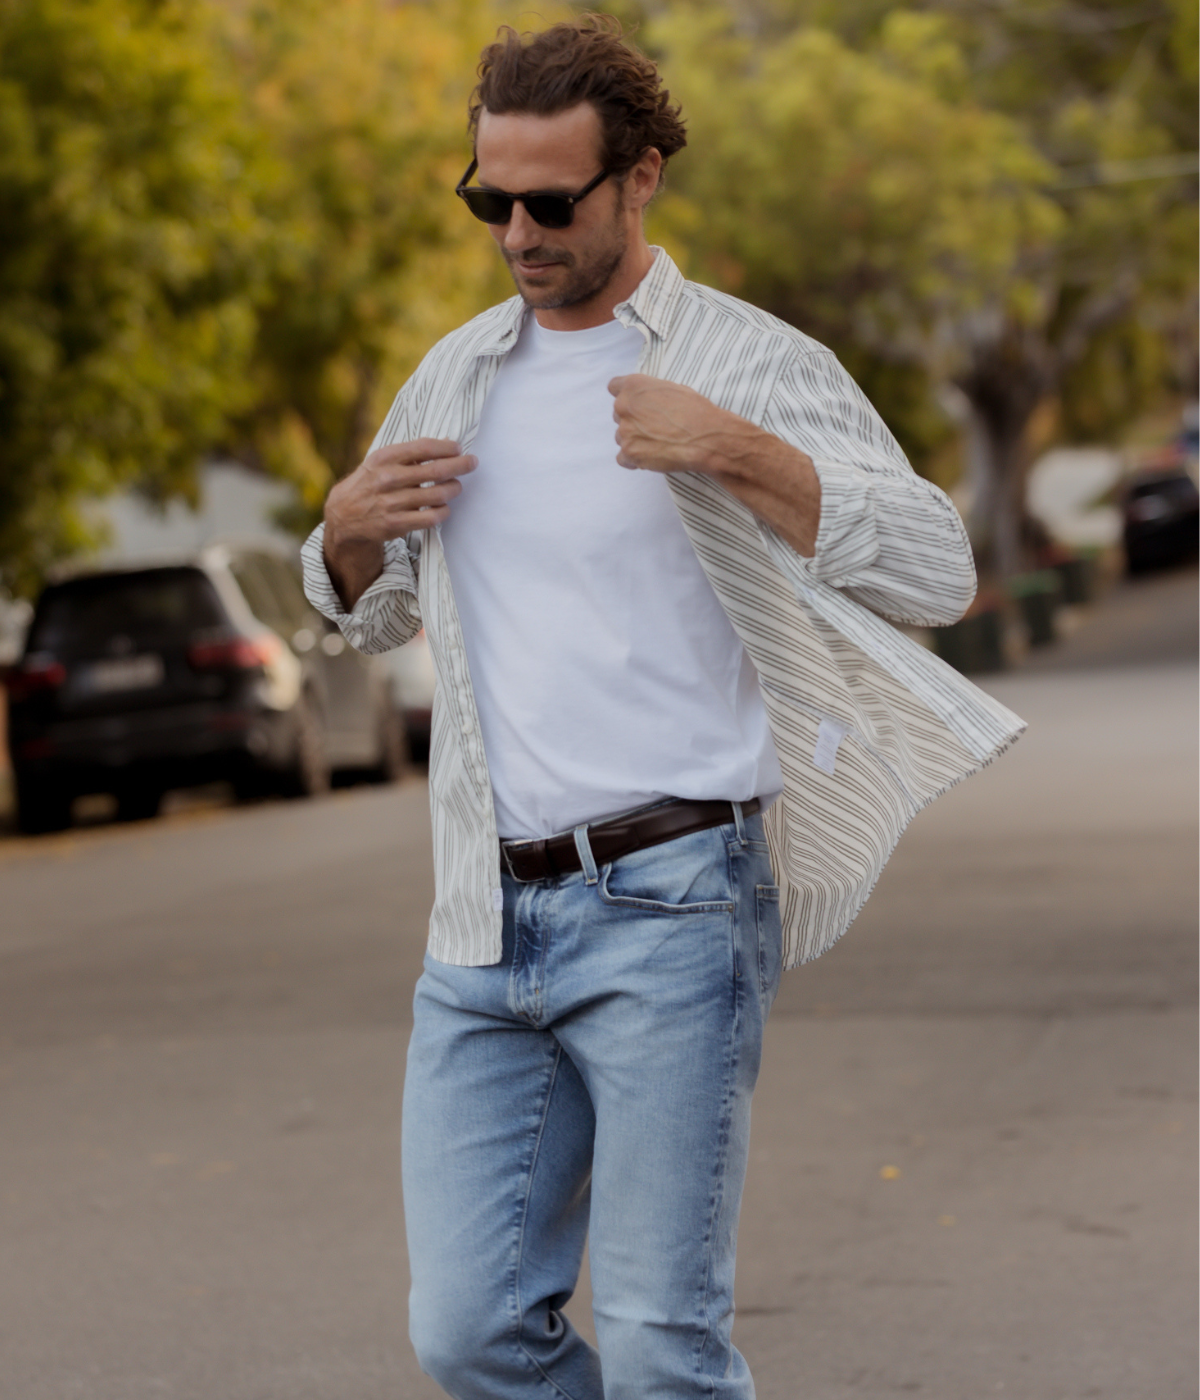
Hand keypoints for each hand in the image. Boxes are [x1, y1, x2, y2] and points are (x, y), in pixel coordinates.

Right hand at [323, 439, 474, 608]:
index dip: (446, 447)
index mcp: (383, 458)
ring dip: (453, 489)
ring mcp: (391, 503)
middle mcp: (387, 479)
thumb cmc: (369, 484)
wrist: (343, 516)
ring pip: (437, 495)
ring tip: (456, 486)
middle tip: (472, 463)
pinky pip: (431, 517)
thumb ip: (408, 455)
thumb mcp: (380, 463)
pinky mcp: (396, 524)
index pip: (423, 448)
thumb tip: (444, 444)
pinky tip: (444, 507)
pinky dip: (443, 511)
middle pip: (435, 470)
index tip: (458, 448)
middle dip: (459, 465)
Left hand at [608, 374, 736, 474]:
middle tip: (653, 427)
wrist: (706, 437)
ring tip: (657, 443)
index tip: (634, 405)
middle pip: (618, 414)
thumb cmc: (695, 411)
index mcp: (634, 386)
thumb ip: (650, 393)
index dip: (626, 397)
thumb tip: (645, 401)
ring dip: (634, 440)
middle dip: (632, 420)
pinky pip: (623, 458)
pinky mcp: (629, 453)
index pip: (614, 387)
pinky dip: (634, 459)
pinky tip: (650, 456)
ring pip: (621, 436)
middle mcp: (624, 406)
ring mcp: (625, 431)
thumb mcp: (672, 388)